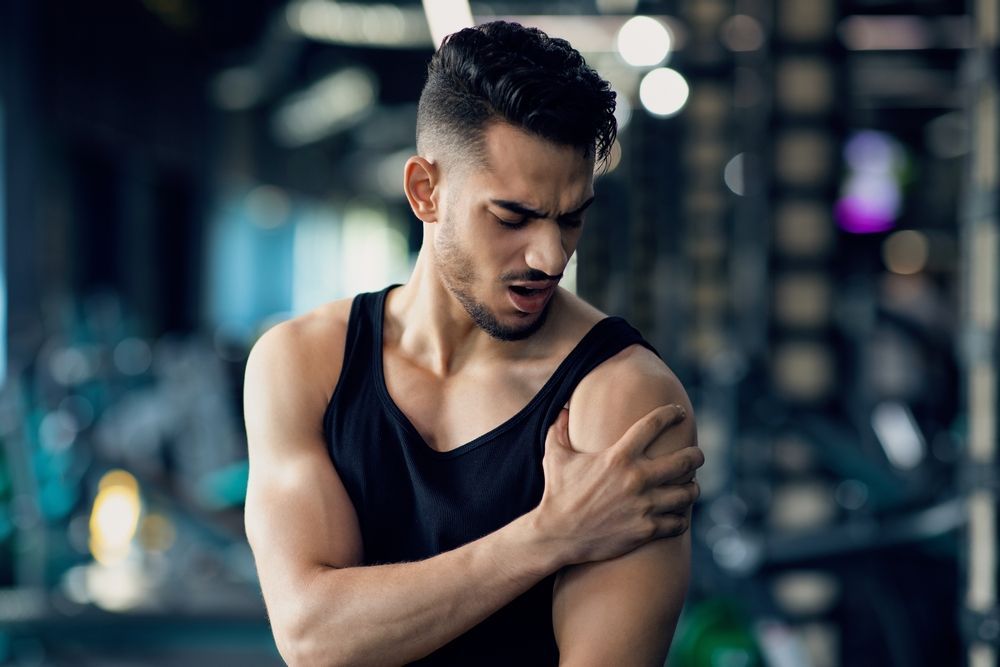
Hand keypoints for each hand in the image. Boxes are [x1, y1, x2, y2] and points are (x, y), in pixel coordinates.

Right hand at [532, 404, 702, 564]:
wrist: (556, 535)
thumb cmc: (556, 493)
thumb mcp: (555, 456)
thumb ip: (559, 428)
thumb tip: (563, 407)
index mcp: (618, 456)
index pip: (654, 425)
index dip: (671, 414)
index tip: (679, 412)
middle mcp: (636, 479)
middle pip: (684, 461)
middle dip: (696, 456)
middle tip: (697, 455)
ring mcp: (644, 506)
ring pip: (687, 493)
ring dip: (691, 489)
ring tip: (689, 486)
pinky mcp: (645, 530)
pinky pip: (678, 522)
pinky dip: (680, 518)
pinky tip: (677, 515)